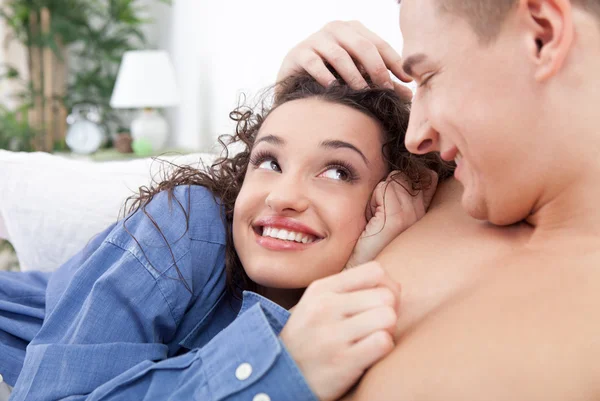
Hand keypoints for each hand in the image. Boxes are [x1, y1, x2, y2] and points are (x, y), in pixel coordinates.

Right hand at [277, 20, 412, 97]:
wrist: (294, 77)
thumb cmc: (332, 75)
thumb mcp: (359, 75)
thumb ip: (382, 82)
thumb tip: (409, 95)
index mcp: (354, 30)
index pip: (379, 44)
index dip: (394, 62)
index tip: (407, 80)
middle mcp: (336, 29)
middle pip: (362, 46)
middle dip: (376, 69)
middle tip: (384, 90)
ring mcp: (316, 39)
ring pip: (340, 55)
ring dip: (353, 76)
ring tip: (362, 93)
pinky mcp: (299, 53)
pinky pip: (315, 63)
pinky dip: (326, 77)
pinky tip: (335, 90)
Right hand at [280, 262, 400, 400]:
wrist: (280, 375)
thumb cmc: (307, 338)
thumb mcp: (315, 304)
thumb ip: (347, 290)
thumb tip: (390, 285)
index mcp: (321, 289)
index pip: (374, 271)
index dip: (387, 287)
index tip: (379, 304)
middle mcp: (325, 307)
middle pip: (386, 296)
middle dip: (389, 311)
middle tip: (376, 325)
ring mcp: (332, 334)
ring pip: (388, 317)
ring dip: (387, 331)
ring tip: (372, 339)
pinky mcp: (342, 361)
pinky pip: (383, 342)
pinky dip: (383, 349)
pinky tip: (369, 354)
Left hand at [346, 170, 438, 267]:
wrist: (358, 270)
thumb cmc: (367, 242)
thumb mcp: (386, 216)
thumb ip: (398, 195)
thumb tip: (398, 173)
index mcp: (423, 214)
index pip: (427, 177)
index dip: (404, 180)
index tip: (388, 200)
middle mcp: (423, 217)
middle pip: (408, 176)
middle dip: (388, 187)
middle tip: (379, 212)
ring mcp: (412, 219)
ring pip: (395, 181)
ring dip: (378, 195)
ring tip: (374, 217)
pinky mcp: (397, 221)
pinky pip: (384, 189)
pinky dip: (371, 200)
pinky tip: (371, 219)